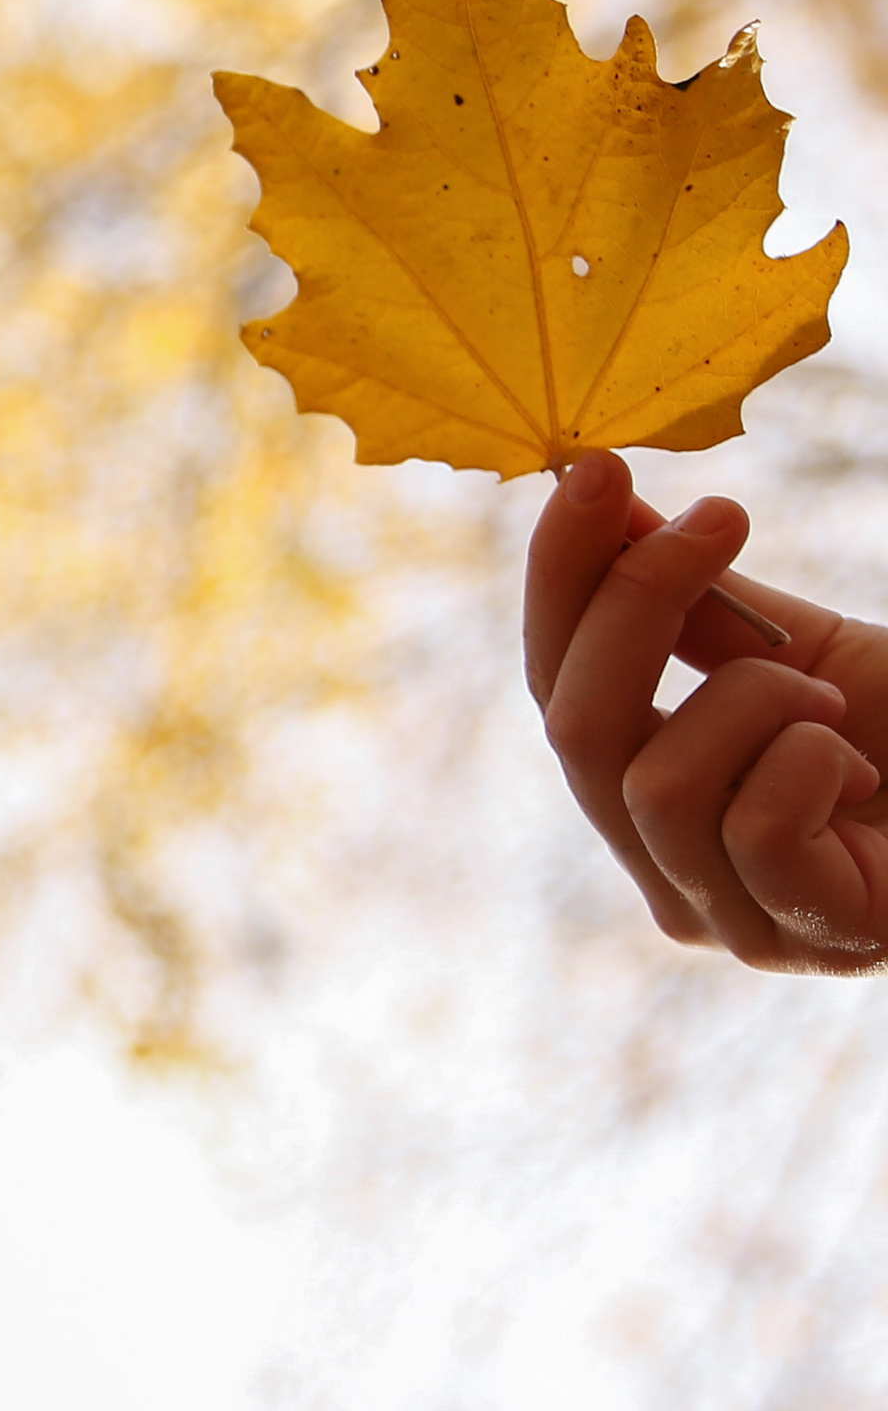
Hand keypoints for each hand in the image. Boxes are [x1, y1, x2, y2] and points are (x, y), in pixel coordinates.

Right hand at [526, 450, 887, 969]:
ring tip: (831, 702)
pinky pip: (752, 828)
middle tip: (720, 518)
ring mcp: (725, 919)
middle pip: (576, 730)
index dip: (562, 577)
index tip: (598, 471)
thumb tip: (608, 507)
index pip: (553, 683)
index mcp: (643, 791)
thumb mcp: (797, 650)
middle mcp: (661, 865)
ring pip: (654, 784)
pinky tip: (859, 769)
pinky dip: (809, 763)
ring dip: (756, 701)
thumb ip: (692, 605)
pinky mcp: (797, 939)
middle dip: (633, 606)